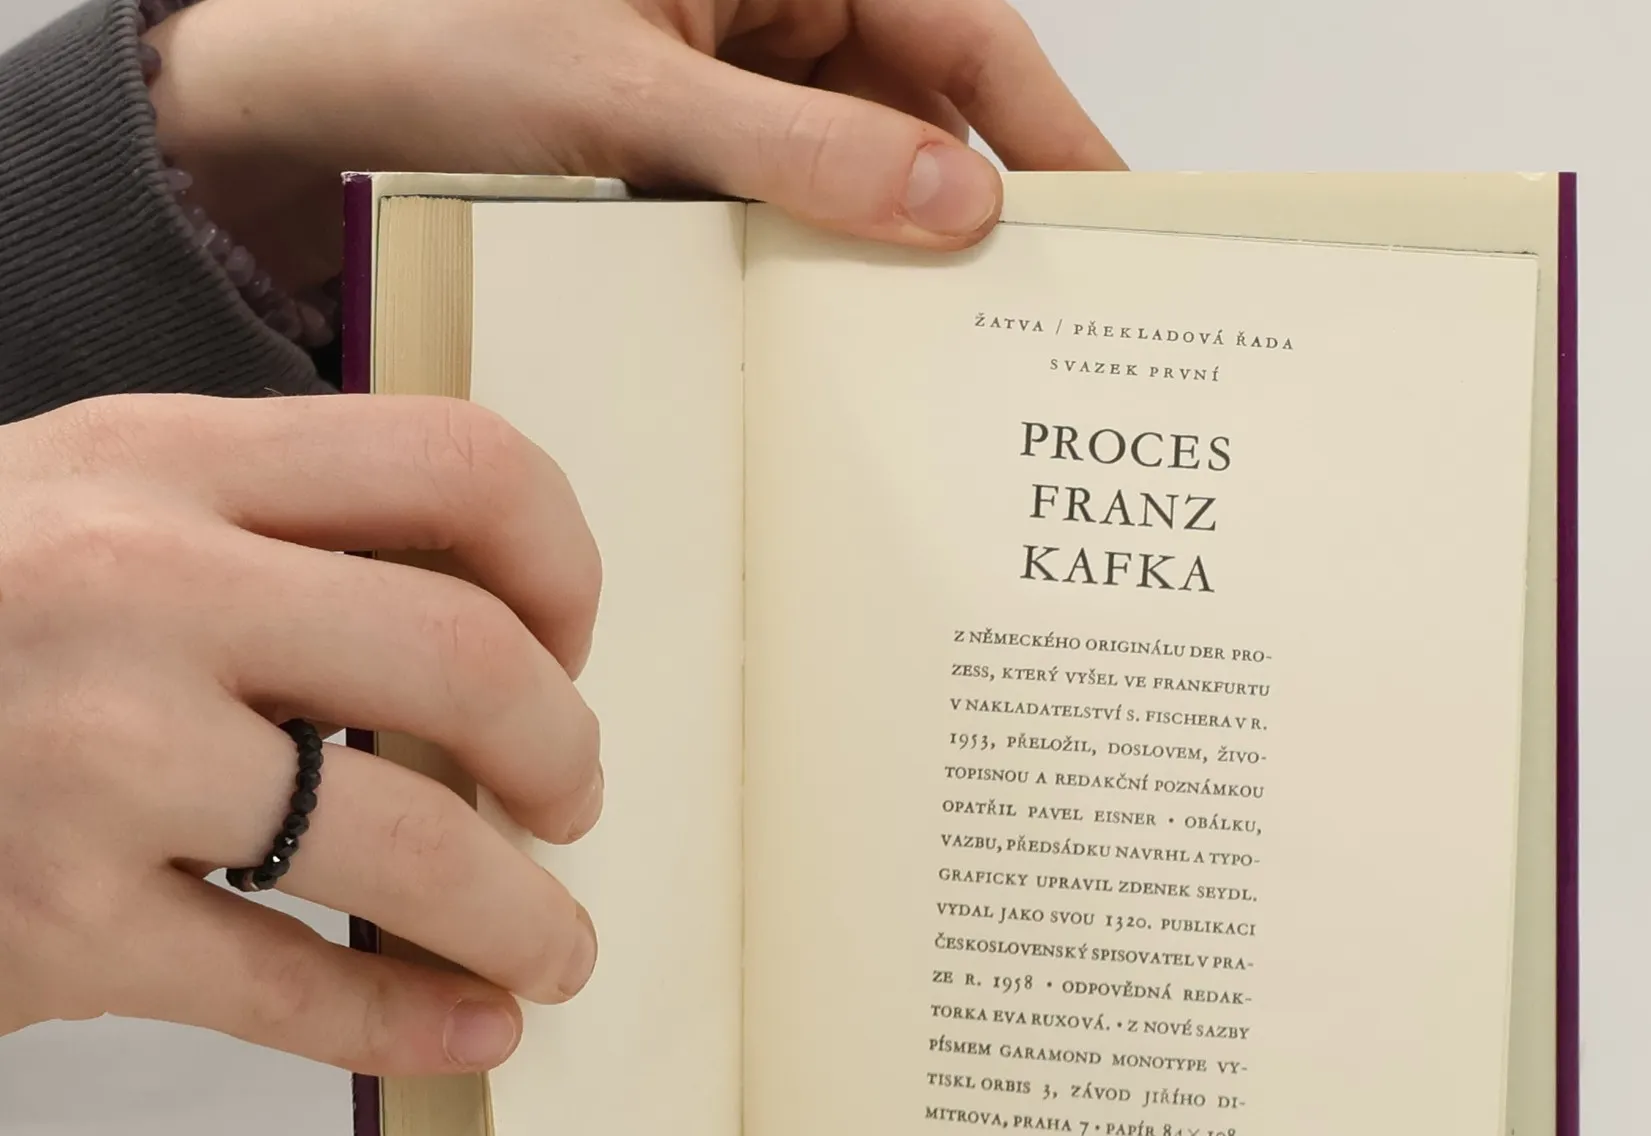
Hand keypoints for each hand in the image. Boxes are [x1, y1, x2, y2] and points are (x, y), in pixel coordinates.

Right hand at [0, 393, 604, 1072]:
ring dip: (524, 914)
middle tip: (566, 805)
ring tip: (553, 949)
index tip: (568, 642)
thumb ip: (253, 537)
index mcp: (156, 461)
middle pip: (468, 660)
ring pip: (410, 844)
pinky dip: (409, 1023)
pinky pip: (296, 988)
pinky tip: (469, 1030)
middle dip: (563, 752)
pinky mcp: (56, 924)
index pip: (456, 464)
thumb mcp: (72, 511)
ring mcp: (91, 760)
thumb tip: (486, 634)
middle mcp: (133, 588)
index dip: (561, 564)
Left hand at [147, 0, 1122, 289]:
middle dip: (981, 218)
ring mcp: (746, 74)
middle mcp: (782, 1)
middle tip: (1043, 334)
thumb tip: (958, 207)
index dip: (1055, 136)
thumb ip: (798, 154)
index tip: (1125, 229)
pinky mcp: (709, 138)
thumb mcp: (623, 98)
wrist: (308, 94)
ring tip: (950, 367)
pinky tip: (846, 342)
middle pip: (933, 110)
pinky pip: (802, 200)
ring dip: (896, 259)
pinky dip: (825, 266)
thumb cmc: (438, 42)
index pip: (967, 36)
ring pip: (870, 169)